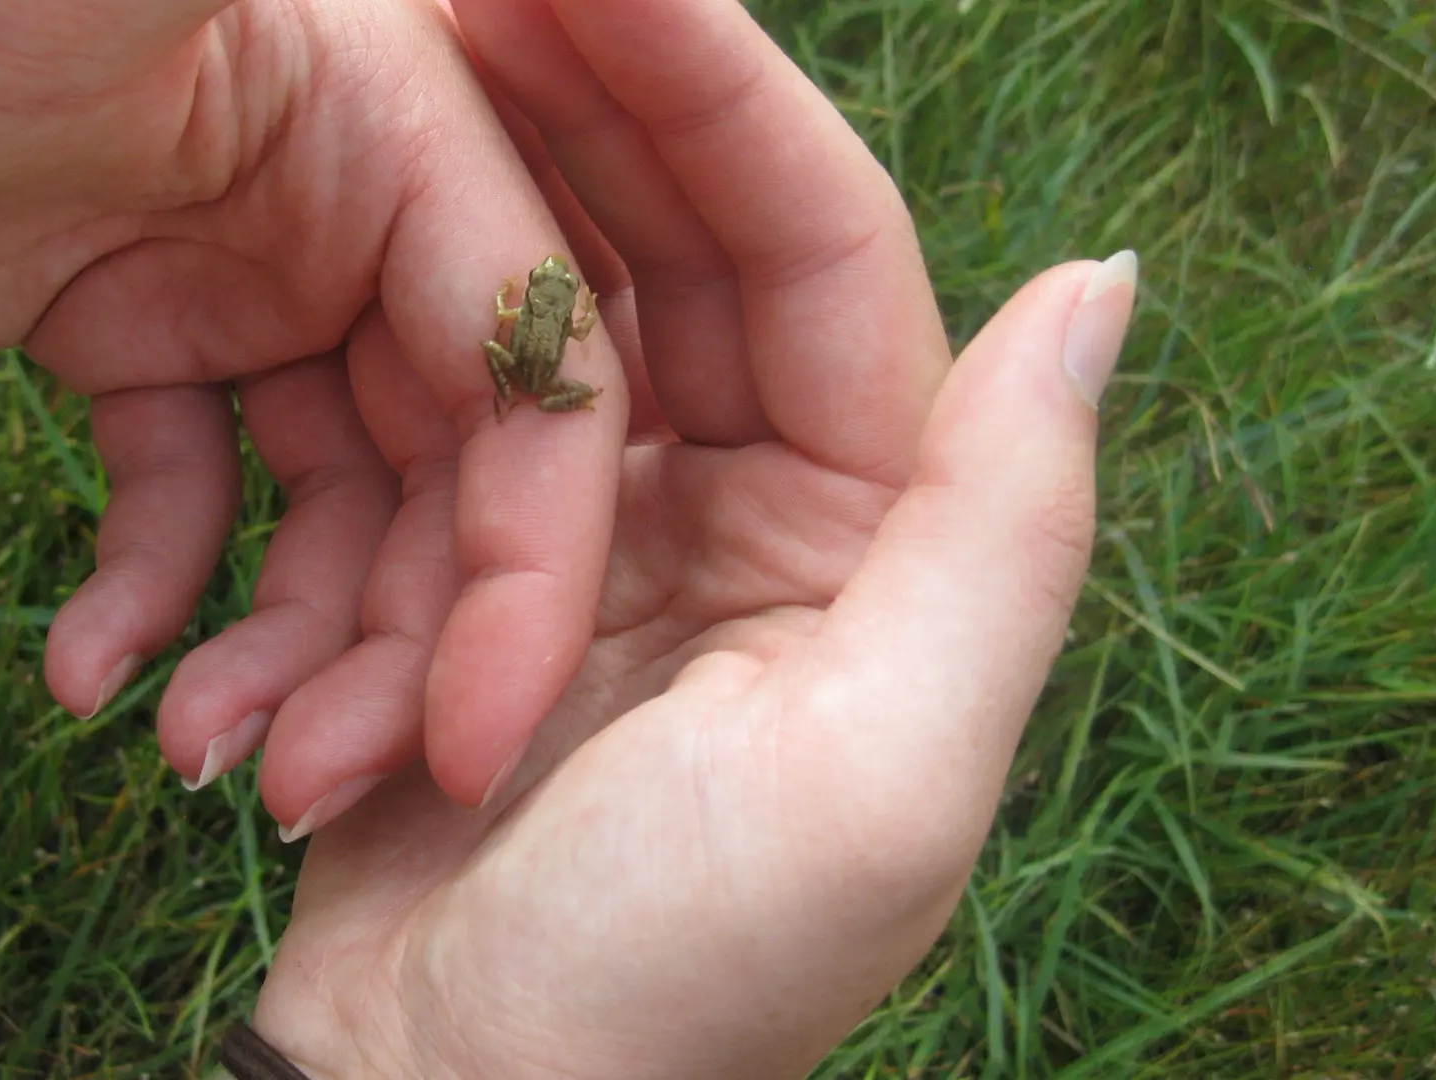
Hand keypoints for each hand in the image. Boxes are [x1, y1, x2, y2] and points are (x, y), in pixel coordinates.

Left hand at [0, 0, 636, 819]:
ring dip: (287, 649)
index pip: (532, 365)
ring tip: (186, 752)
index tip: (471, 742)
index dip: (526, 564)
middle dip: (400, 643)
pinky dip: (158, 592)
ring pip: (338, 507)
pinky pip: (200, 495)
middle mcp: (354, 198)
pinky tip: (83, 670)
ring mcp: (249, 273)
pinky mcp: (143, 332)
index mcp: (395, 115)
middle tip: (304, 787)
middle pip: (454, 464)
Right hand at [240, 1, 1135, 1075]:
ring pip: (553, 316)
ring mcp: (610, 540)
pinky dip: (387, 357)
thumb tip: (1105, 279)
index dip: (719, 91)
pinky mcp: (477, 580)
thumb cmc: (669, 970)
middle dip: (584, 101)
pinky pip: (442, 423)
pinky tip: (329, 244)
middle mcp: (762, 514)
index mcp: (880, 532)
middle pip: (679, 252)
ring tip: (387, 49)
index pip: (821, 252)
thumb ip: (1006, 523)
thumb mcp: (880, 763)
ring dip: (474, 205)